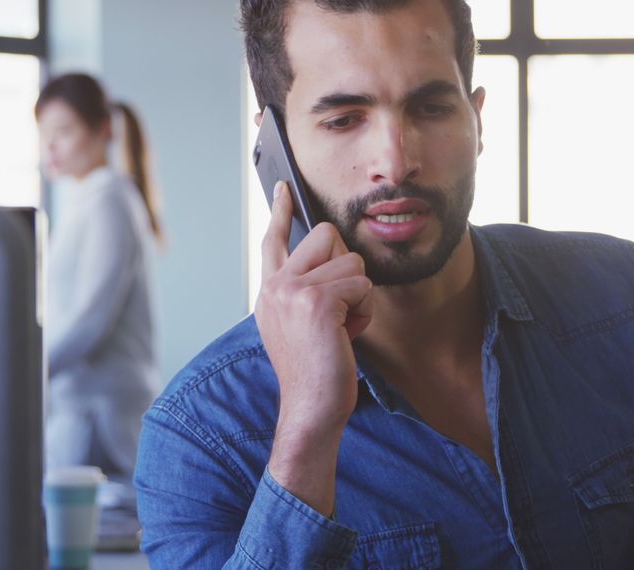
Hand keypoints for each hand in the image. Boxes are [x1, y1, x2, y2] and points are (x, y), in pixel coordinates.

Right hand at [254, 181, 372, 514]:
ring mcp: (291, 291)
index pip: (274, 240)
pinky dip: (364, 311)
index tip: (284, 187)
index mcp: (269, 291)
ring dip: (359, 295)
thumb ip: (309, 291)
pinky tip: (347, 335)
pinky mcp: (316, 302)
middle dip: (346, 267)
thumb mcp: (303, 325)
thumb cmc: (316, 372)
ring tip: (342, 328)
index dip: (281, 211)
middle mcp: (275, 285)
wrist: (311, 409)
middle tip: (340, 306)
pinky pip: (360, 285)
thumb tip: (338, 258)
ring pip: (351, 262)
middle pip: (327, 235)